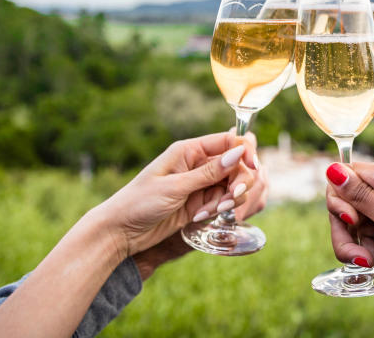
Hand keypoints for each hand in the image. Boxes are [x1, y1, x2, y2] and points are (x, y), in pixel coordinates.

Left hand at [96, 130, 258, 261]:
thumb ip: (209, 172)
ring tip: (208, 213)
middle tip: (229, 199)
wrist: (121, 231)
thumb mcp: (175, 186)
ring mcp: (200, 184)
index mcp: (189, 150)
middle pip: (236, 165)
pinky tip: (198, 218)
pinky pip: (222, 202)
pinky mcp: (200, 203)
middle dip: (238, 182)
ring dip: (228, 200)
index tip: (253, 168)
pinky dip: (218, 210)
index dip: (245, 151)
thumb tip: (239, 152)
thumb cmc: (140, 202)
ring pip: (232, 185)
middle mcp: (197, 164)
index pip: (228, 141)